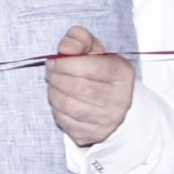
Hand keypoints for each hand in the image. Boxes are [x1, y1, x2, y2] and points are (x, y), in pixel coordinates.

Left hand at [46, 26, 134, 147]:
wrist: (111, 100)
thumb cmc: (98, 69)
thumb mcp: (92, 48)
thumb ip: (78, 39)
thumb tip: (65, 48)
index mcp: (122, 74)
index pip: (90, 67)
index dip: (65, 63)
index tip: (54, 60)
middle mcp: (120, 99)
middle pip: (77, 87)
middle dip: (56, 77)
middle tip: (50, 72)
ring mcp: (109, 120)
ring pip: (68, 105)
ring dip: (53, 92)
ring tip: (54, 85)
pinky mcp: (95, 135)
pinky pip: (65, 121)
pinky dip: (56, 109)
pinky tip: (61, 101)